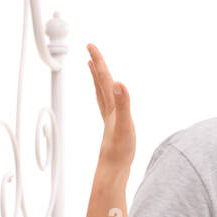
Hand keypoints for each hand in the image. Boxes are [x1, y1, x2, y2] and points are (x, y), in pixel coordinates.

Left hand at [87, 43, 134, 168]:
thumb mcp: (125, 123)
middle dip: (96, 66)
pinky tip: (109, 100)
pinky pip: (108, 107)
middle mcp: (108, 110)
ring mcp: (110, 119)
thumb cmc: (120, 150)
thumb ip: (123, 103)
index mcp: (111, 106)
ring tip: (94, 70)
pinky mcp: (113, 128)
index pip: (104, 79)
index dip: (98, 61)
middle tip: (90, 51)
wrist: (113, 170)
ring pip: (102, 94)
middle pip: (100, 83)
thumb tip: (118, 83)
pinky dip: (106, 97)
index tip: (90, 45)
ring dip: (98, 80)